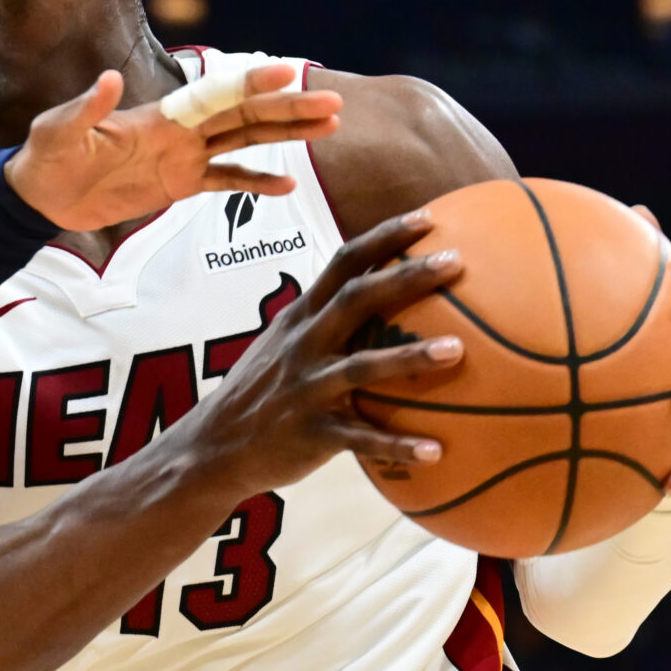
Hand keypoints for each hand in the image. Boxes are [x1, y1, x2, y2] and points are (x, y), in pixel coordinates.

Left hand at [5, 65, 342, 232]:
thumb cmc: (46, 156)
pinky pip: (225, 180)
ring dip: (286, 135)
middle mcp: (180, 132)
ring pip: (246, 141)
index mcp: (159, 116)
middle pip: (244, 116)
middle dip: (288, 109)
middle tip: (333, 103)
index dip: (249, 85)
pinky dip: (255, 182)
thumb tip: (108, 78)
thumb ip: (87, 108)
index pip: (214, 96)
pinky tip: (289, 185)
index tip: (289, 74)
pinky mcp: (178, 185)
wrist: (39, 195)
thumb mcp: (59, 130)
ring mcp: (184, 157)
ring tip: (330, 126)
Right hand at [182, 208, 467, 495]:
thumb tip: (380, 297)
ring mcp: (306, 388)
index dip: (384, 237)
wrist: (213, 448)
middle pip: (356, 299)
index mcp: (300, 319)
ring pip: (361, 366)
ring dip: (409, 357)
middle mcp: (302, 345)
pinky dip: (397, 446)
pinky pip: (360, 440)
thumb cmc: (262, 393)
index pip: (342, 264)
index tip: (428, 218)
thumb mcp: (282, 345)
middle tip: (456, 261)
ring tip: (456, 351)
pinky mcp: (310, 433)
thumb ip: (324, 321)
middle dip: (406, 276)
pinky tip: (435, 452)